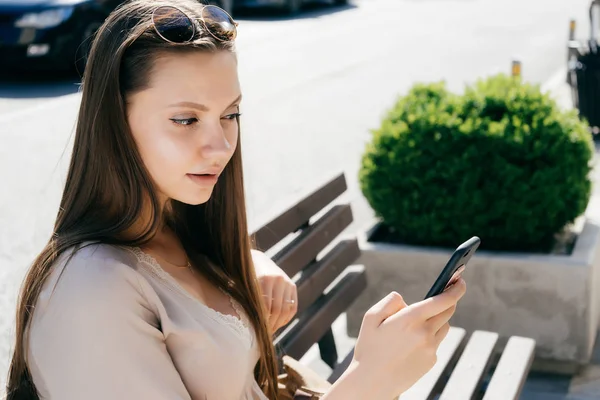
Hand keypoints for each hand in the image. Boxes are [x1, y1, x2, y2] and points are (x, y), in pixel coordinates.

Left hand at [251, 250, 297, 332]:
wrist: (257, 260)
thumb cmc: (245, 277)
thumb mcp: (243, 285)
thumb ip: (247, 300)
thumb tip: (246, 324)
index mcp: (264, 278)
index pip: (265, 307)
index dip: (262, 321)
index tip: (256, 331)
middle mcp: (278, 279)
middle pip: (277, 310)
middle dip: (271, 324)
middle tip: (263, 334)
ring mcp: (287, 282)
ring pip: (286, 310)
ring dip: (279, 323)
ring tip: (270, 330)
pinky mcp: (292, 286)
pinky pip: (293, 307)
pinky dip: (286, 318)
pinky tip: (278, 324)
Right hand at [351, 279, 466, 397]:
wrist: (372, 382)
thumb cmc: (369, 348)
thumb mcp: (371, 318)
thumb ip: (390, 302)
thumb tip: (406, 300)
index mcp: (410, 319)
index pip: (443, 300)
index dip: (455, 289)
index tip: (460, 281)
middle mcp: (424, 333)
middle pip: (448, 311)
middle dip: (447, 301)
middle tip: (443, 295)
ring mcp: (430, 348)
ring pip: (444, 326)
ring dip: (438, 320)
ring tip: (419, 323)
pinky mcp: (431, 361)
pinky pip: (436, 342)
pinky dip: (429, 337)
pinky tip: (411, 344)